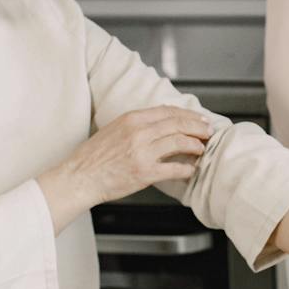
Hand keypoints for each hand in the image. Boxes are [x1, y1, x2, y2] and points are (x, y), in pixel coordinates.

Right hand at [40, 106, 214, 217]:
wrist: (79, 177)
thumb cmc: (93, 157)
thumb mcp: (114, 129)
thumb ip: (137, 124)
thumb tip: (161, 123)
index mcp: (132, 119)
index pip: (169, 111)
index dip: (188, 115)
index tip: (199, 118)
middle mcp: (139, 132)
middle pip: (178, 124)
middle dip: (198, 127)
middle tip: (208, 132)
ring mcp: (142, 152)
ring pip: (180, 142)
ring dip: (196, 146)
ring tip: (201, 149)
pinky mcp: (144, 172)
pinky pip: (174, 169)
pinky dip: (187, 169)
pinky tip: (191, 170)